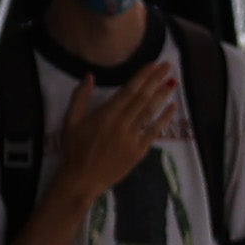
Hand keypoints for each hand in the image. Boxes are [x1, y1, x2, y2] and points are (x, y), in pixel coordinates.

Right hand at [52, 60, 184, 200]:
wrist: (82, 179)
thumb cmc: (74, 149)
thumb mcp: (70, 121)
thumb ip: (80, 97)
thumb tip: (90, 75)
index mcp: (105, 114)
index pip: (128, 90)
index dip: (142, 76)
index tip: (153, 65)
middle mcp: (121, 123)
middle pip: (143, 98)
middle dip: (157, 80)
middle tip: (168, 66)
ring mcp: (132, 138)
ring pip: (150, 112)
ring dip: (163, 96)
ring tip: (174, 82)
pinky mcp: (139, 151)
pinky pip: (154, 132)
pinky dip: (164, 119)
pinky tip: (172, 108)